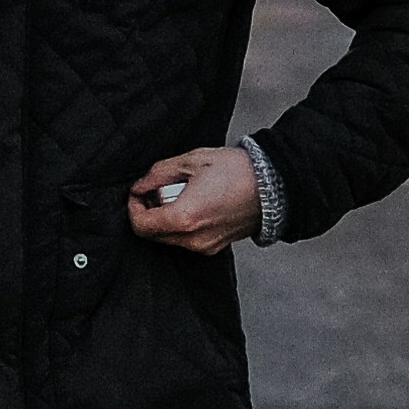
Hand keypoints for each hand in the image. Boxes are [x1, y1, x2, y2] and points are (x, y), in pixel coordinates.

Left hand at [129, 141, 261, 255]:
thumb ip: (158, 174)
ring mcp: (204, 246)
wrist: (274, 186)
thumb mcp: (191, 161)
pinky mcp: (215, 247)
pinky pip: (187, 240)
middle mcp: (192, 239)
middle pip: (153, 235)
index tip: (139, 193)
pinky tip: (195, 204)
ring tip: (182, 195)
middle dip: (149, 213)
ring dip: (166, 219)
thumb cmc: (238, 172)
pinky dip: (182, 225)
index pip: (140, 225)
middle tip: (158, 191)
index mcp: (183, 217)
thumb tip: (141, 185)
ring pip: (169, 239)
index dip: (133, 208)